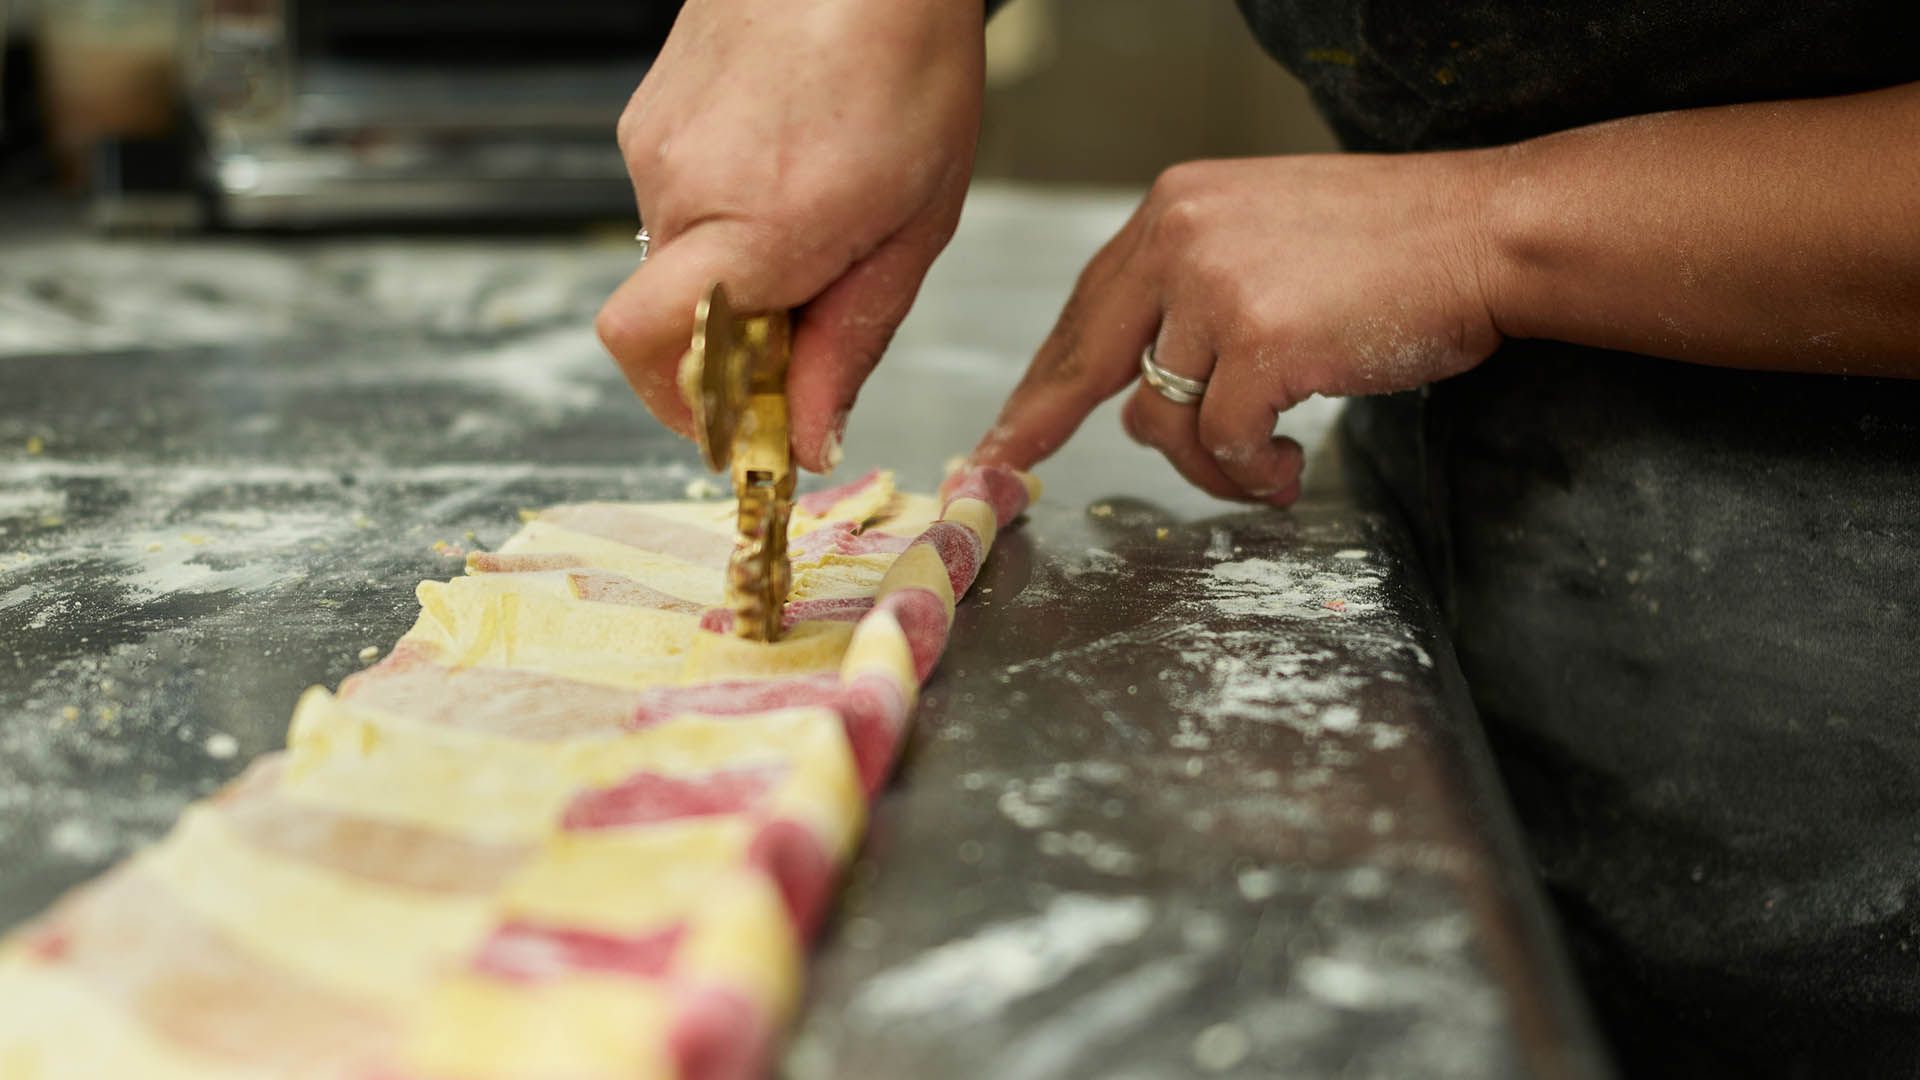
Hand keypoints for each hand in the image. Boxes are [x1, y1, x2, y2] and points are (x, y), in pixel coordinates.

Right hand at [596, 0, 985, 471]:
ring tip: (816, 216)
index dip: (692, 411)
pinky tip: (787, 170)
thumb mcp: (915, 226)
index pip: (656, 356)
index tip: (750, 427)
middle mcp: (682, 190)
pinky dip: (723, 218)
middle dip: (732, 348)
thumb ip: (851, 339)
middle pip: (667, 324)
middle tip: (812, 319)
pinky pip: (673, 204)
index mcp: (757, 227)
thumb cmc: (908, 60)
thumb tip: (805, 438)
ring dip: (735, 274)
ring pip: (672, 263)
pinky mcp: (644, 117)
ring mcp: (651, 146)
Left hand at [970, 152, 1503, 503]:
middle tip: (1008, 469)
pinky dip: (1249, 471)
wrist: (1483, 234)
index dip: (1045, 378)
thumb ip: (1195, 292)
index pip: (1087, 307)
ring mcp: (1216, 289)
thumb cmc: (1393, 247)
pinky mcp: (1260, 343)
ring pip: (1160, 417)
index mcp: (1175, 209)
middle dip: (1044, 425)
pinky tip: (1286, 468)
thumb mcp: (1265, 239)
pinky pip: (1221, 442)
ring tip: (1262, 467)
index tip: (1009, 429)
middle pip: (1088, 360)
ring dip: (1208, 462)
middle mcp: (1180, 238)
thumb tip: (1149, 384)